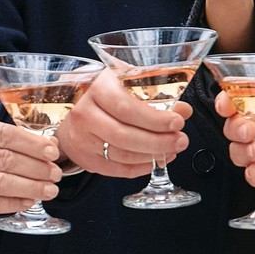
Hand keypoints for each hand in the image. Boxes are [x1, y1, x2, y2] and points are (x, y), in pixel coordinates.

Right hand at [0, 120, 63, 247]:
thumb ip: (11, 144)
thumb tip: (50, 145)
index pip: (4, 134)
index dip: (32, 143)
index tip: (53, 152)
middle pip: (6, 159)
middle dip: (37, 167)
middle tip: (55, 174)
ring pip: (2, 182)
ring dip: (31, 187)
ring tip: (49, 190)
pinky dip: (14, 202)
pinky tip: (29, 201)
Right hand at [57, 67, 185, 177]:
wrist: (71, 111)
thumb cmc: (104, 94)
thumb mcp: (127, 84)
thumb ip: (156, 95)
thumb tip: (184, 110)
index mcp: (96, 89)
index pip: (126, 108)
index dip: (154, 119)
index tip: (177, 122)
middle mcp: (84, 114)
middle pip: (124, 135)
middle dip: (159, 141)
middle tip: (181, 140)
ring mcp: (82, 140)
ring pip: (122, 155)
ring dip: (153, 156)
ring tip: (172, 150)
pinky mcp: (86, 159)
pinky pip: (118, 169)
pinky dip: (141, 167)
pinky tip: (156, 160)